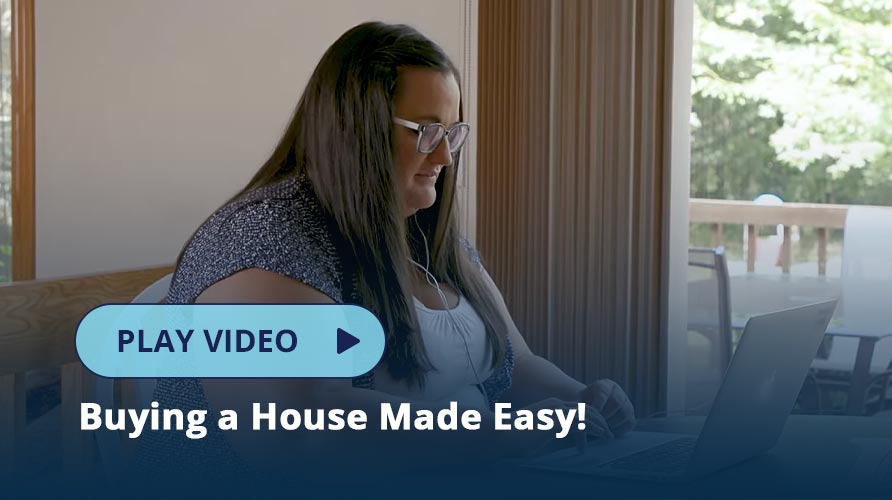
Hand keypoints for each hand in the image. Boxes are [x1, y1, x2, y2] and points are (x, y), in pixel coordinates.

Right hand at [495, 398, 611, 457]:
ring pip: (586, 414)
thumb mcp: (540, 433)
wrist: (501, 433)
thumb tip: (566, 441)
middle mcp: (555, 405)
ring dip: (600, 425)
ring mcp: (555, 411)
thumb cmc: (516, 436)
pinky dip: (593, 430)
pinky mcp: (555, 420)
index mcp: (551, 406)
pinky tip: (600, 435)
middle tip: (608, 432)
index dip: (590, 417)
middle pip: (585, 408)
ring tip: (608, 435)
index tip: (600, 428)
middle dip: (599, 420)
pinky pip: (580, 423)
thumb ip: (554, 433)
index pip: (577, 408)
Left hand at [578, 379, 634, 436]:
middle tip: (596, 426)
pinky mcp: (630, 413)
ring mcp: (626, 402)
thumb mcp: (579, 403)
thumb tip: (580, 428)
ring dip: (612, 424)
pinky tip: (609, 432)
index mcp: (604, 385)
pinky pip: (629, 422)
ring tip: (601, 430)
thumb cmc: (584, 403)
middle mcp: (618, 392)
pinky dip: (620, 429)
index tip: (593, 414)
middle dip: (605, 417)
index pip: (603, 393)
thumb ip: (578, 412)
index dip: (598, 405)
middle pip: (615, 404)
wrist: (594, 403)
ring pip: (624, 414)